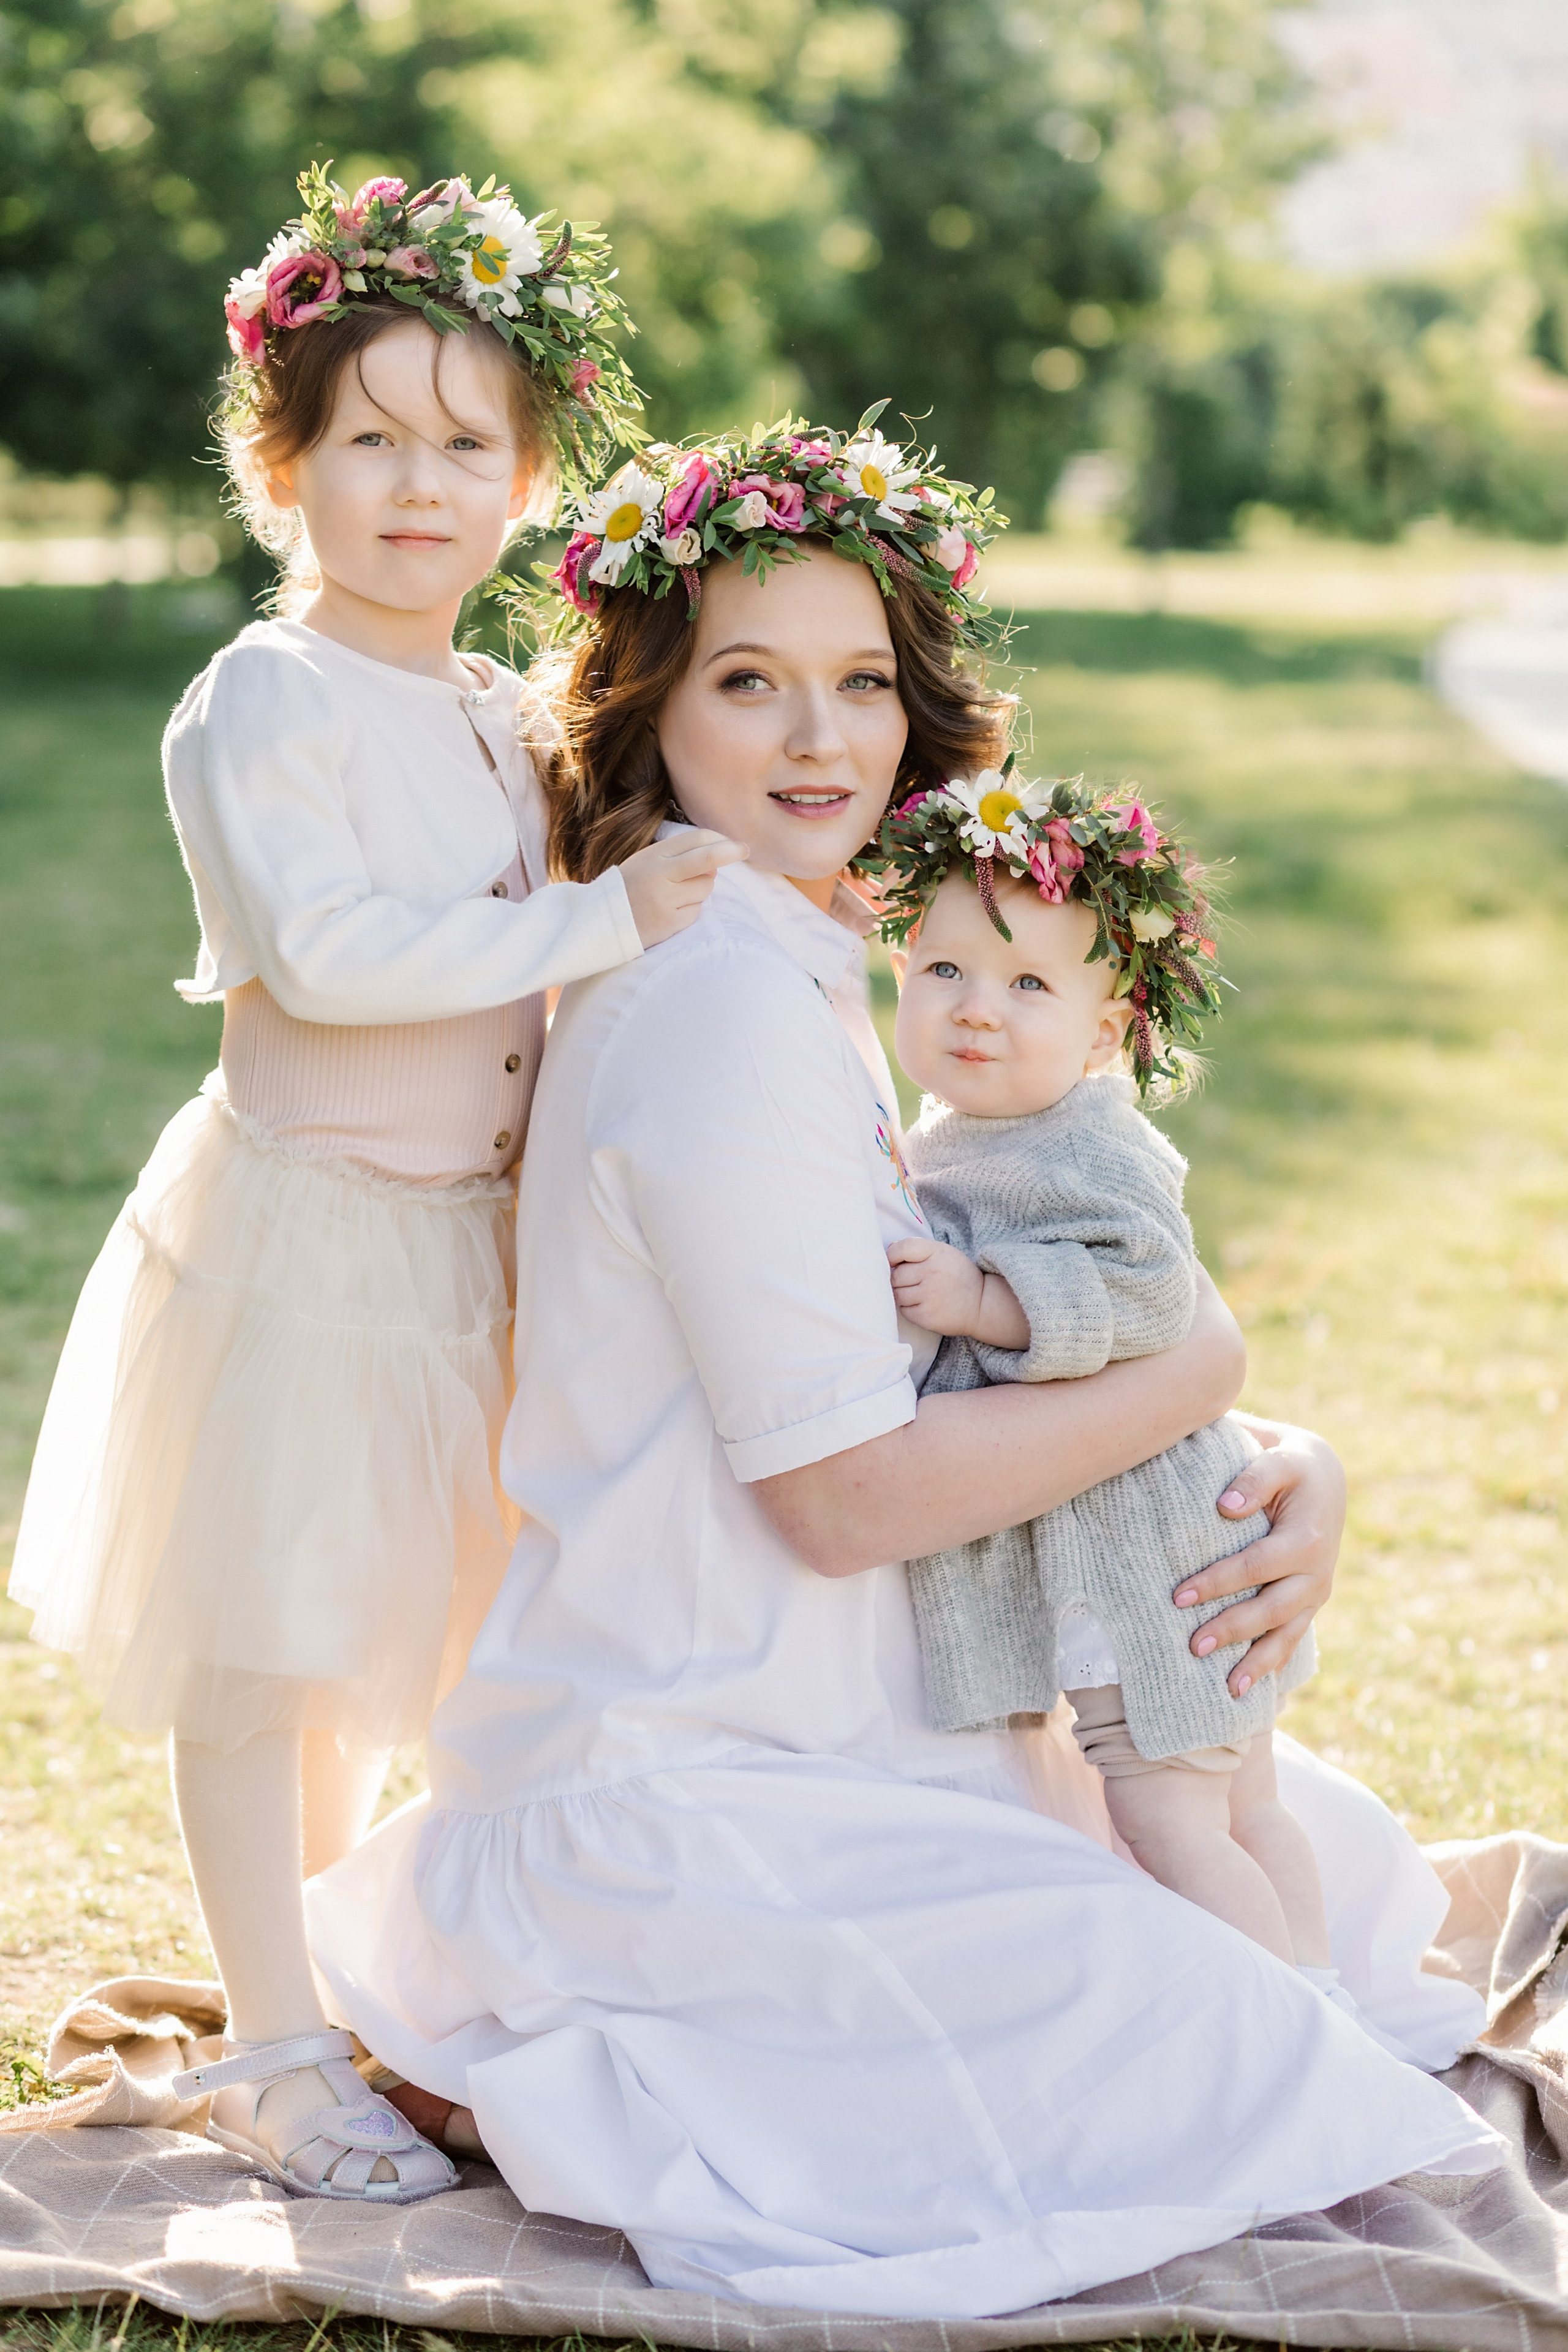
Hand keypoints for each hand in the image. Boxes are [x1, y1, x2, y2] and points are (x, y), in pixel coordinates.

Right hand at [619, 830, 747, 948]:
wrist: (601, 922)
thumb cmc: (629, 888)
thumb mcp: (645, 861)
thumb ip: (677, 855)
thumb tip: (716, 856)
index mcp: (654, 856)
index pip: (697, 840)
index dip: (720, 840)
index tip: (735, 844)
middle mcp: (660, 875)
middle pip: (707, 860)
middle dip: (730, 853)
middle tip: (744, 850)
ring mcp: (666, 900)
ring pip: (706, 887)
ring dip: (701, 889)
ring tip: (676, 894)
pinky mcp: (670, 922)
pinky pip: (697, 910)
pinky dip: (690, 909)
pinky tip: (670, 912)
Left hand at [888, 1236, 984, 1335]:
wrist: (981, 1305)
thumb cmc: (958, 1276)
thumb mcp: (944, 1253)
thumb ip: (918, 1248)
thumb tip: (890, 1249)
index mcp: (937, 1253)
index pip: (903, 1248)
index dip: (893, 1255)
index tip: (895, 1261)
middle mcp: (933, 1273)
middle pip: (896, 1274)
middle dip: (899, 1278)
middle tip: (914, 1281)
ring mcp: (929, 1296)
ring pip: (897, 1293)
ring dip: (903, 1293)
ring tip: (920, 1293)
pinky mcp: (926, 1316)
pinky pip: (904, 1310)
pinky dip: (909, 1308)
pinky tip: (924, 1305)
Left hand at [1171, 1419, 1344, 1697]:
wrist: (1326, 1476)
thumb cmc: (1291, 1464)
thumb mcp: (1279, 1457)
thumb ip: (1255, 1477)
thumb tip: (1227, 1506)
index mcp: (1306, 1539)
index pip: (1255, 1567)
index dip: (1218, 1583)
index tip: (1179, 1596)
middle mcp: (1316, 1572)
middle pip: (1271, 1609)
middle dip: (1232, 1629)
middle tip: (1193, 1645)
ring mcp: (1316, 1591)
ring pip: (1286, 1633)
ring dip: (1257, 1661)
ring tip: (1227, 1687)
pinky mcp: (1311, 1602)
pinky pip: (1293, 1637)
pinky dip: (1273, 1663)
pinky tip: (1248, 1687)